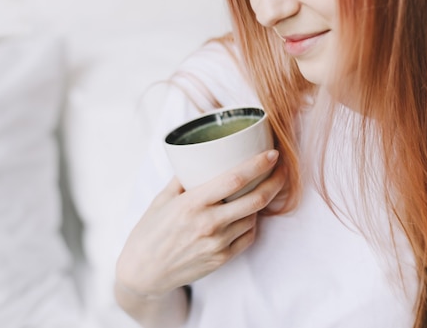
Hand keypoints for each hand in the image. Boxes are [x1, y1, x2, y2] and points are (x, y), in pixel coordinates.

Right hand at [116, 149, 284, 297]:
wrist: (143, 272)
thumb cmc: (150, 231)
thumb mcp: (162, 198)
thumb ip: (184, 178)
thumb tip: (203, 157)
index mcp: (192, 204)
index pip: (234, 180)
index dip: (258, 165)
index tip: (273, 154)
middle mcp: (208, 224)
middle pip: (255, 200)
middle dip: (275, 181)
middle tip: (282, 169)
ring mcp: (218, 244)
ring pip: (253, 217)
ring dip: (263, 202)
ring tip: (264, 188)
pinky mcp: (222, 258)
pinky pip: (248, 236)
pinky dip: (252, 222)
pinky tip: (248, 214)